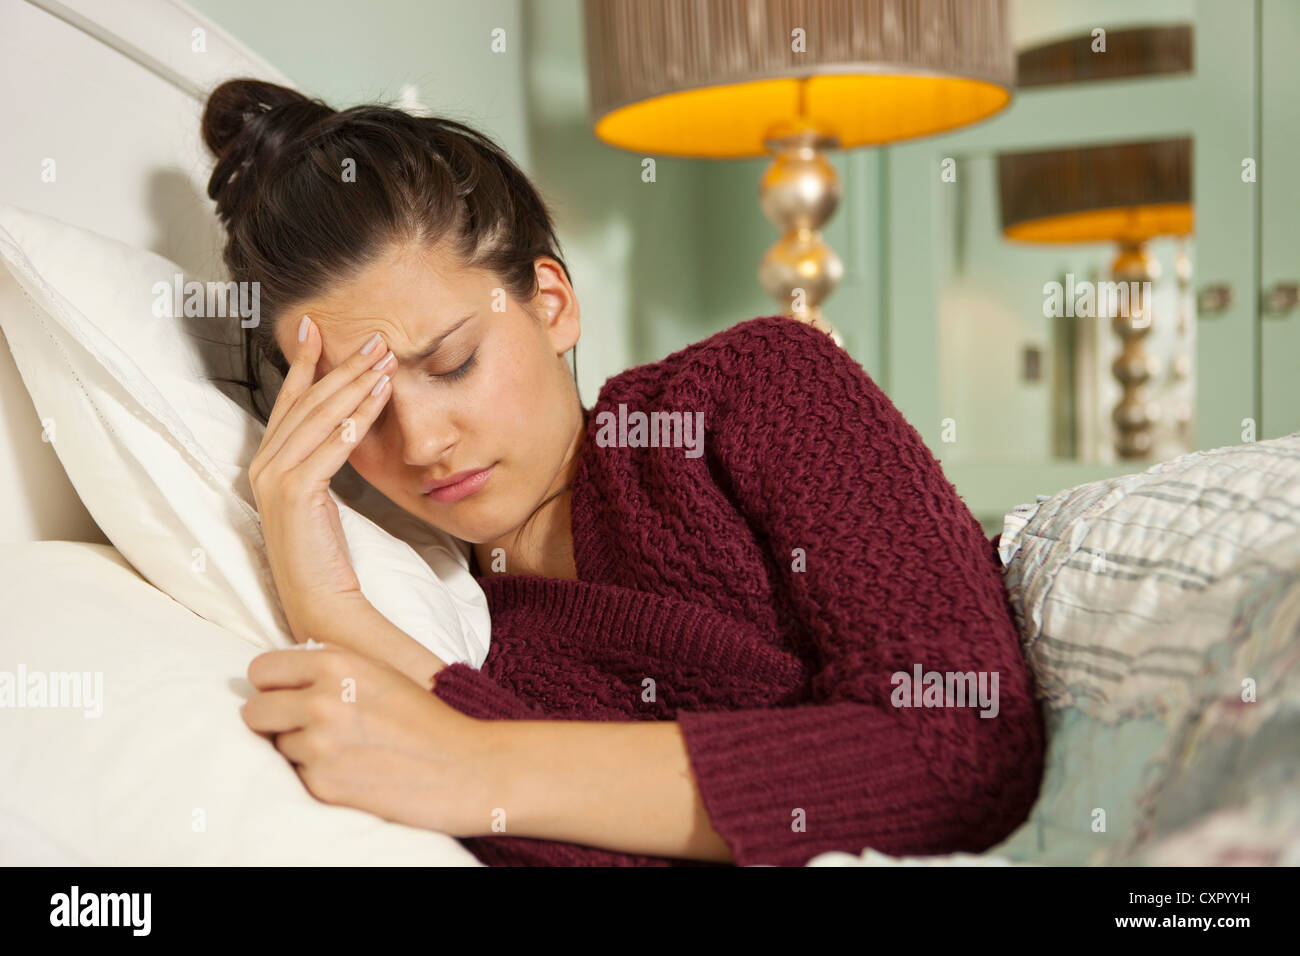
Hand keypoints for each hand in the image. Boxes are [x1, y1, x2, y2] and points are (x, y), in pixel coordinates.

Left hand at [241, 643, 500, 836]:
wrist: (464, 768)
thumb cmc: (425, 719)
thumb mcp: (379, 672)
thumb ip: (329, 669)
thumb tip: (280, 679)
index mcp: (335, 663)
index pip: (261, 670)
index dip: (273, 685)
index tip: (286, 695)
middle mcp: (321, 700)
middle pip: (255, 711)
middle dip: (275, 720)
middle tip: (307, 726)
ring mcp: (319, 744)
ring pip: (277, 746)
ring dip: (300, 750)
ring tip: (344, 749)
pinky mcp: (322, 783)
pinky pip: (297, 777)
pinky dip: (317, 776)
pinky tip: (352, 771)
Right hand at [248, 316, 394, 636]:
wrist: (319, 598)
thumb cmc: (325, 551)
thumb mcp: (320, 495)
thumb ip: (322, 459)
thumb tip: (346, 423)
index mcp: (265, 462)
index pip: (287, 401)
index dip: (303, 363)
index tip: (317, 328)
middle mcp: (262, 465)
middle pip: (306, 402)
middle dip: (342, 367)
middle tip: (376, 340)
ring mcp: (274, 478)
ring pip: (319, 417)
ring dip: (355, 385)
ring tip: (385, 360)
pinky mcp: (293, 493)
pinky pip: (332, 446)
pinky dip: (356, 419)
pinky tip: (378, 399)